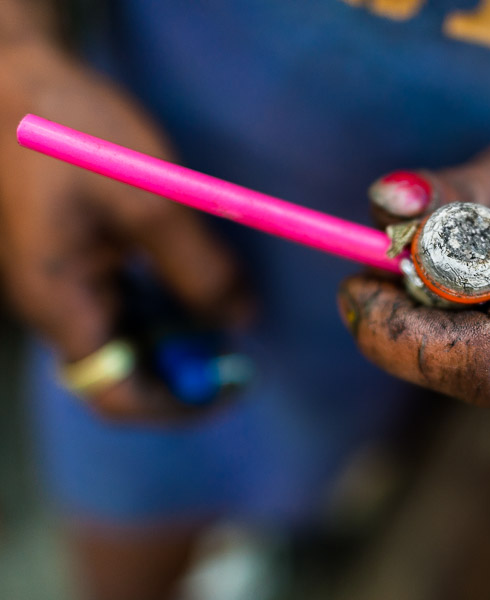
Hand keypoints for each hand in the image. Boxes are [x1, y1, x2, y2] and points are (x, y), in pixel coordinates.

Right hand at [0, 39, 249, 419]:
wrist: (17, 76)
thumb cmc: (73, 131)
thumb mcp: (150, 200)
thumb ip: (199, 269)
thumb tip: (241, 321)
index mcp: (61, 303)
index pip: (114, 395)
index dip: (176, 406)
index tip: (232, 387)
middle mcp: (59, 305)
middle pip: (125, 371)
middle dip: (185, 370)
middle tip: (241, 349)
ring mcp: (66, 282)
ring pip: (130, 337)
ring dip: (180, 337)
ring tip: (230, 313)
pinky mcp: (78, 257)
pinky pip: (126, 301)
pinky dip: (167, 304)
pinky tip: (202, 283)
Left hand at [339, 133, 489, 405]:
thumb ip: (455, 189)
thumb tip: (384, 205)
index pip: (487, 359)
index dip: (408, 338)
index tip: (360, 284)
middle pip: (458, 369)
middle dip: (395, 320)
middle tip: (373, 258)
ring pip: (455, 368)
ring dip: (411, 317)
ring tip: (420, 252)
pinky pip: (466, 357)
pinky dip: (433, 319)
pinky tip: (445, 275)